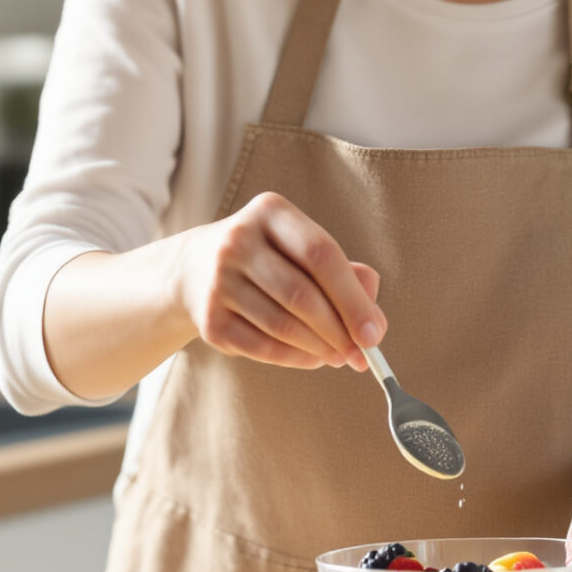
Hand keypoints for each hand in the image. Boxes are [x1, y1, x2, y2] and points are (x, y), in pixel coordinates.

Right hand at [171, 191, 386, 371]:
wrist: (196, 268)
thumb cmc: (272, 259)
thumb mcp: (304, 249)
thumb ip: (348, 276)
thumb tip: (375, 322)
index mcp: (270, 212)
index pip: (321, 254)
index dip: (353, 298)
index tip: (374, 332)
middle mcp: (238, 241)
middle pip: (302, 295)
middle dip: (339, 331)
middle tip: (362, 355)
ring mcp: (219, 281)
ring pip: (283, 326)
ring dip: (320, 348)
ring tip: (340, 356)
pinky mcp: (209, 320)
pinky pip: (263, 347)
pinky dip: (296, 358)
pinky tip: (314, 358)